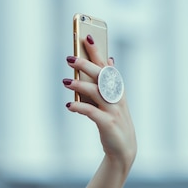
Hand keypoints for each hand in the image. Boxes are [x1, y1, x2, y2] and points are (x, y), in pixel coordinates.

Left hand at [62, 36, 136, 168]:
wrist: (123, 149)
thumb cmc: (114, 121)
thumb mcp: (114, 99)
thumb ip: (109, 81)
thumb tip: (109, 59)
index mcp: (117, 89)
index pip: (106, 66)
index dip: (97, 52)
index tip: (88, 37)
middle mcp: (117, 97)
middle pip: (101, 77)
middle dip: (85, 65)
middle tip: (69, 58)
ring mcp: (114, 111)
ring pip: (96, 93)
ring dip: (80, 85)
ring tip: (65, 82)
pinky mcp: (108, 124)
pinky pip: (93, 113)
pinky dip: (81, 108)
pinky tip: (70, 106)